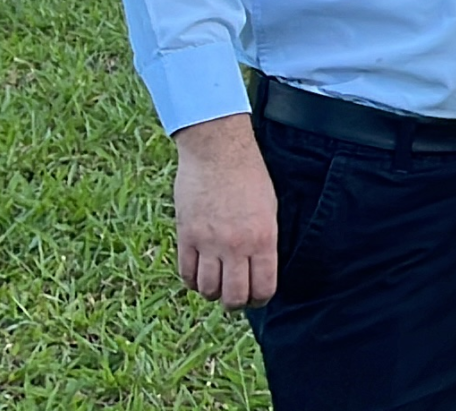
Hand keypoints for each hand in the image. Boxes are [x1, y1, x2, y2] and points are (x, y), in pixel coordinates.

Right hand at [171, 113, 278, 309]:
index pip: (263, 287)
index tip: (257, 297)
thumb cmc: (249, 176)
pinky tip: (199, 274)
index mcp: (263, 239)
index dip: (261, 299)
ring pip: (208, 289)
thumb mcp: (269, 208)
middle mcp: (236, 246)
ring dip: (213, 292)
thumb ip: (264, 240)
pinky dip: (192, 280)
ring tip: (217, 285)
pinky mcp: (186, 236)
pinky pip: (186, 273)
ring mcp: (208, 243)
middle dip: (236, 303)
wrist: (218, 152)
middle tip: (235, 297)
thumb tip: (259, 268)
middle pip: (234, 297)